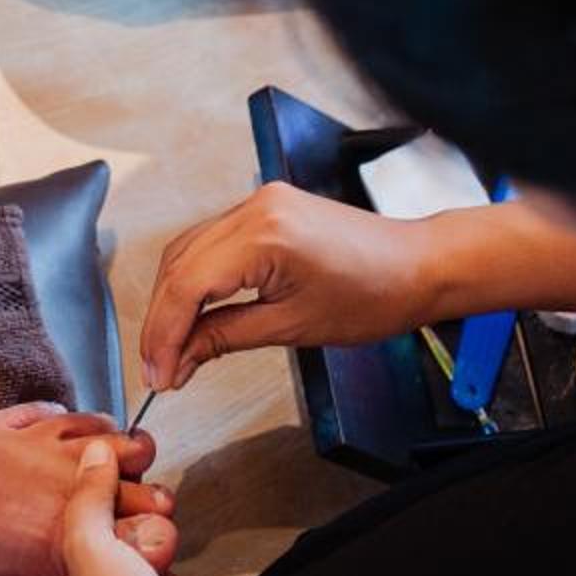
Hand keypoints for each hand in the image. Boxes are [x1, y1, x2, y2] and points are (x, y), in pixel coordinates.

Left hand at [37, 442, 222, 575]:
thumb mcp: (89, 542)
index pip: (58, 550)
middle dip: (126, 544)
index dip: (84, 523)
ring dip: (152, 562)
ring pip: (138, 571)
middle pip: (104, 558)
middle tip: (135, 544)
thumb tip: (95, 451)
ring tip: (154, 570)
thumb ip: (88, 494)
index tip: (105, 505)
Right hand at [140, 183, 443, 393]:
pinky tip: (193, 312)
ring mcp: (258, 203)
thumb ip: (224, 338)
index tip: (158, 373)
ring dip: (173, 299)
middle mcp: (254, 208)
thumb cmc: (374, 295)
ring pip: (187, 250)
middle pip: (178, 265)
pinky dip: (195, 278)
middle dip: (161, 320)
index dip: (163, 334)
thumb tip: (179, 359)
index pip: (186, 285)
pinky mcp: (264, 208)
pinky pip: (210, 241)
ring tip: (171, 348)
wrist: (417, 266)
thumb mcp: (292, 328)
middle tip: (158, 368)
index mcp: (264, 235)